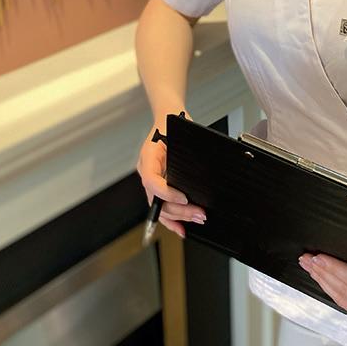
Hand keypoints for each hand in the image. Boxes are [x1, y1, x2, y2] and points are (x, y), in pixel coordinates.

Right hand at [136, 121, 205, 238]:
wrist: (167, 118)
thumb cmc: (173, 124)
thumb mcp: (178, 133)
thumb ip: (183, 152)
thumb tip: (198, 175)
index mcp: (148, 157)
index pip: (152, 181)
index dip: (167, 193)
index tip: (184, 198)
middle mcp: (146, 171)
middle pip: (157, 199)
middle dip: (179, 210)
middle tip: (199, 213)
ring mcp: (151, 179)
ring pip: (160, 207)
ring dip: (178, 217)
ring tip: (197, 219)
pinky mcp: (159, 185)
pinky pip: (162, 206)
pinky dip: (172, 219)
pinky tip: (182, 228)